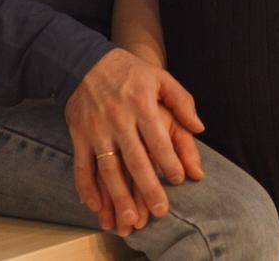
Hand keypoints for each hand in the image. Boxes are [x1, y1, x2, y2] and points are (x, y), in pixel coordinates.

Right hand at [65, 48, 205, 235]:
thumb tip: (200, 127)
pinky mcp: (79, 135)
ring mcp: (96, 129)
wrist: (84, 61)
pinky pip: (82, 166)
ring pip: (108, 168)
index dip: (170, 161)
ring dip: (118, 195)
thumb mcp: (159, 78)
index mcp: (141, 104)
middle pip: (135, 159)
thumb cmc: (129, 72)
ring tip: (131, 218)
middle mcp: (119, 119)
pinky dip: (86, 188)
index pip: (158, 139)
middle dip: (148, 187)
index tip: (179, 180)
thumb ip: (182, 101)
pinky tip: (96, 206)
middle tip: (161, 211)